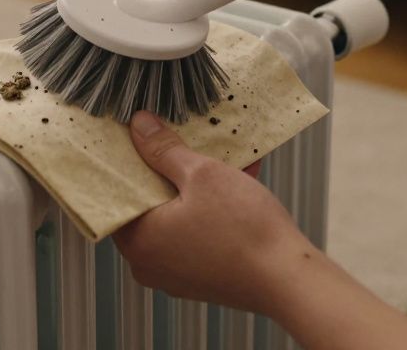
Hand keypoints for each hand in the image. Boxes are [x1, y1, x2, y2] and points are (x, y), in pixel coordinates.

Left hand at [112, 111, 311, 315]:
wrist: (289, 280)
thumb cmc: (244, 229)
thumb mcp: (202, 175)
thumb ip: (164, 150)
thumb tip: (139, 127)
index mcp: (138, 242)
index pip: (117, 194)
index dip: (130, 162)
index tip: (141, 137)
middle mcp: (149, 264)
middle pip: (149, 205)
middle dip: (169, 170)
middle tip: (182, 141)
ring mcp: (176, 275)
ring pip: (177, 218)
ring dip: (195, 188)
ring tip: (220, 157)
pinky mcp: (202, 278)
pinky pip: (196, 234)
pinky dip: (210, 210)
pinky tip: (237, 180)